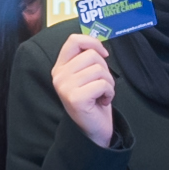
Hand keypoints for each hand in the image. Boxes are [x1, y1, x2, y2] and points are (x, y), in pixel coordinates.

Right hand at [50, 32, 116, 148]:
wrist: (92, 130)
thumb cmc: (93, 100)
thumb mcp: (87, 76)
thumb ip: (88, 59)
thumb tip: (98, 41)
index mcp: (60, 67)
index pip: (74, 40)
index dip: (93, 42)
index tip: (103, 54)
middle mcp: (59, 76)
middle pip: (92, 55)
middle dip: (105, 70)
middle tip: (101, 85)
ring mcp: (65, 87)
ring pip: (99, 70)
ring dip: (108, 83)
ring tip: (101, 94)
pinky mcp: (75, 98)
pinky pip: (102, 84)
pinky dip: (109, 93)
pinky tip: (102, 102)